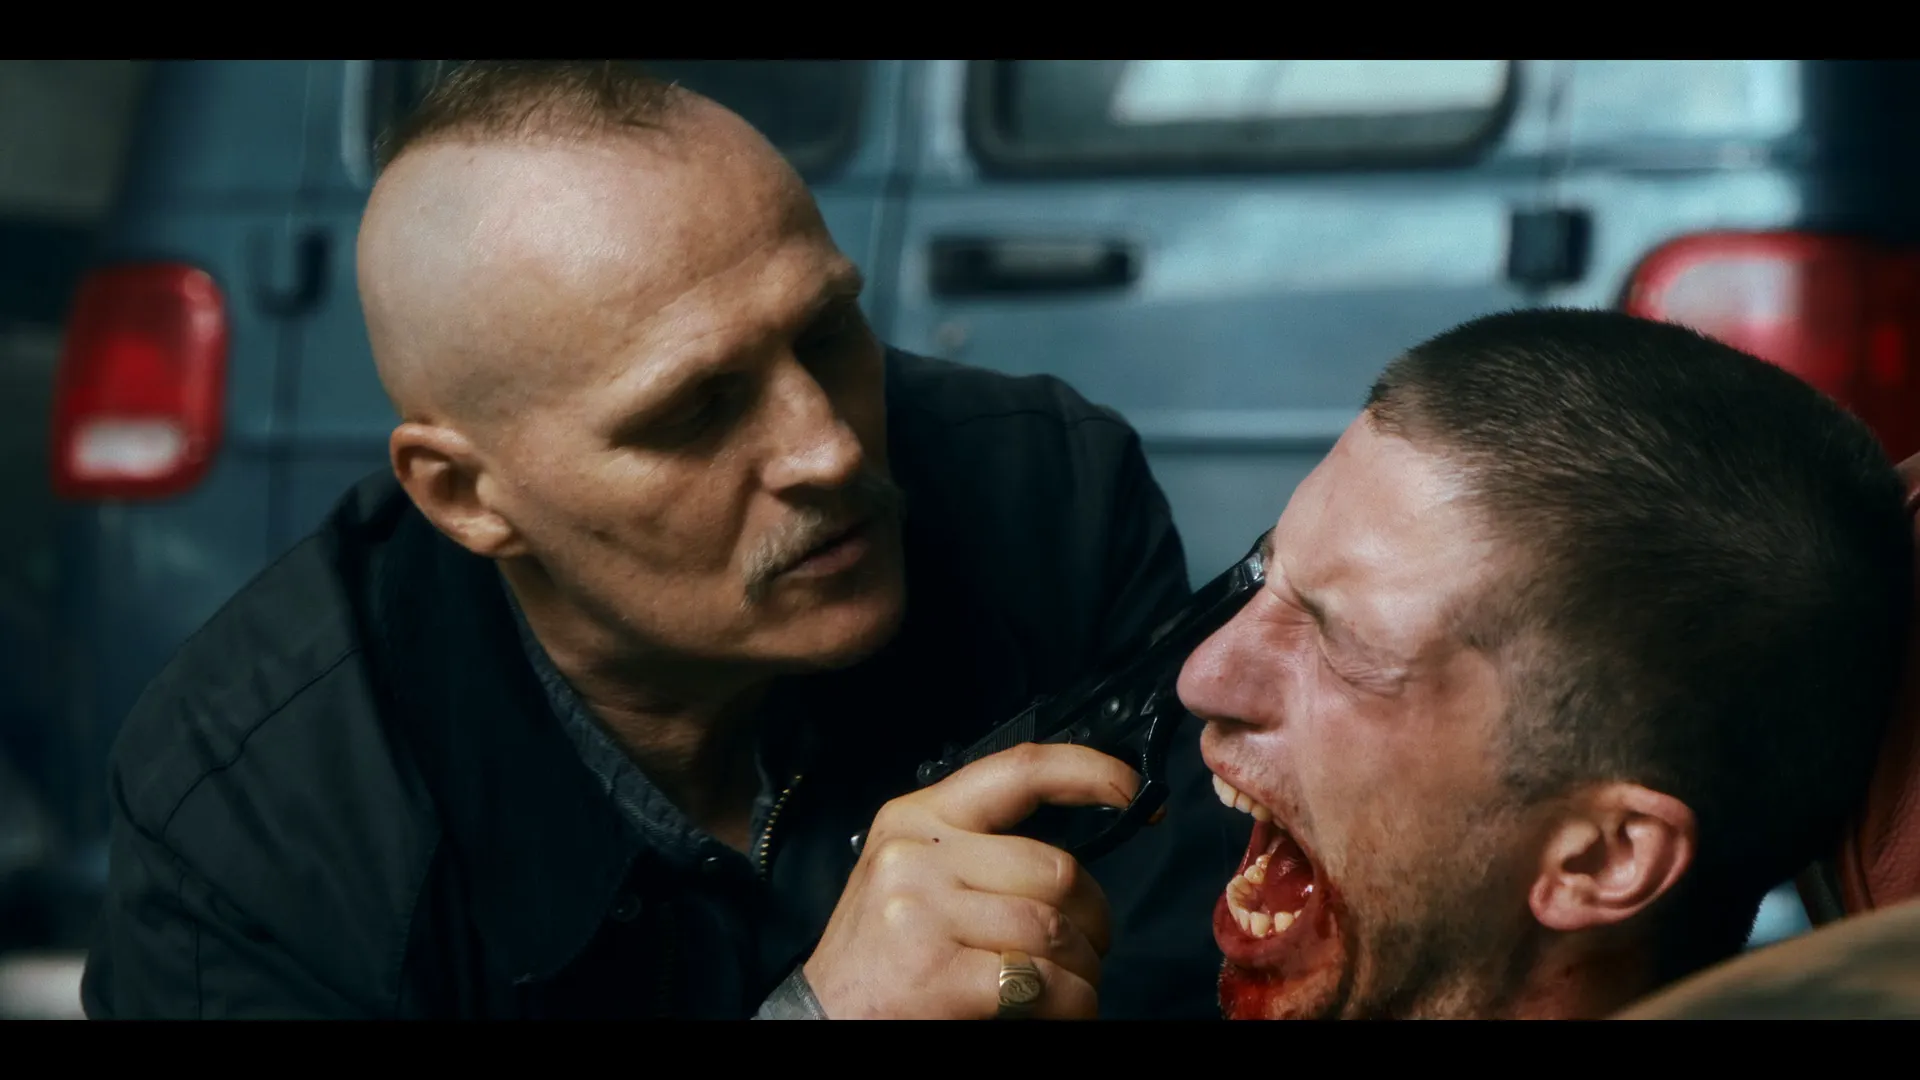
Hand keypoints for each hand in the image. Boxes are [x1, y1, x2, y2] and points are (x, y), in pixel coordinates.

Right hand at [802, 742, 1140, 1018]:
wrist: (814, 1022)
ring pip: (1054, 928)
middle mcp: (915, 854)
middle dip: (1093, 917)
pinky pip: (1040, 982)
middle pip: (1054, 868)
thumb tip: (1073, 865)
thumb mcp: (912, 879)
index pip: (1016, 771)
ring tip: (1072, 989)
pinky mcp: (933, 972)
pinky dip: (1071, 1004)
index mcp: (915, 818)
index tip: (1131, 792)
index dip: (1086, 772)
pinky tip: (1061, 1013)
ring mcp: (921, 911)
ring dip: (1083, 970)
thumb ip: (978, 853)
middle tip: (1090, 950)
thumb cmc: (878, 956)